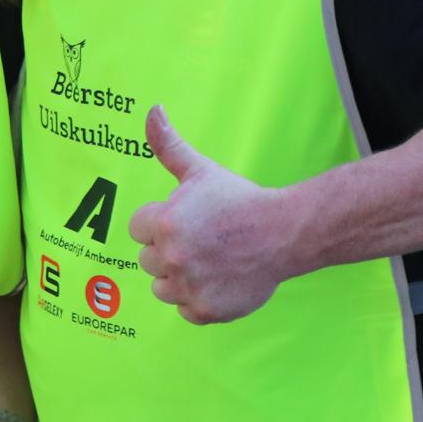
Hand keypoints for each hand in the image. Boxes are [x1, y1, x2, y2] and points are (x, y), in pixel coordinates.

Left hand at [128, 105, 288, 323]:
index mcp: (164, 224)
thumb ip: (168, 144)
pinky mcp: (205, 311)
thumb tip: (152, 110)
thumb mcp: (200, 170)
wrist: (284, 233)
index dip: (159, 223)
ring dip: (178, 277)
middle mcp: (172, 258)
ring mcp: (189, 287)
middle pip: (147, 259)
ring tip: (208, 259)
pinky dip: (197, 298)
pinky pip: (183, 309)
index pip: (137, 229)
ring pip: (161, 287)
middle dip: (168, 249)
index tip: (186, 220)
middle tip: (201, 239)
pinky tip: (218, 278)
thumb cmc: (238, 199)